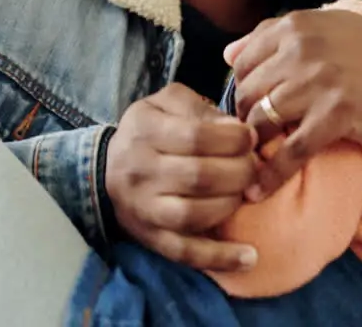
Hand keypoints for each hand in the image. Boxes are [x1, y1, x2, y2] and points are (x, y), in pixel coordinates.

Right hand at [104, 82, 259, 270]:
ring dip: (231, 205)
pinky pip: (184, 252)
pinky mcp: (151, 237)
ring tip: (245, 193)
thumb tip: (235, 130)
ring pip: (194, 214)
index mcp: (144, 131)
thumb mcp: (168, 103)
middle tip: (252, 167)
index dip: (233, 139)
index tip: (249, 138)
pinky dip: (218, 258)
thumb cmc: (150, 130)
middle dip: (240, 171)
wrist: (108, 168)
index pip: (196, 137)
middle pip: (199, 177)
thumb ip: (201, 109)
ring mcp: (144, 208)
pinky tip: (249, 257)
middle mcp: (139, 171)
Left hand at [225, 9, 361, 199]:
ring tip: (248, 161)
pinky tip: (258, 191)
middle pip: (248, 91)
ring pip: (263, 119)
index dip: (240, 89)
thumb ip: (274, 36)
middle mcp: (303, 48)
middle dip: (243, 119)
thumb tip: (227, 53)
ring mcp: (319, 81)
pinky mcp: (336, 115)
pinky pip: (291, 150)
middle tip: (246, 140)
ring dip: (252, 145)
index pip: (244, 62)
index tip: (246, 109)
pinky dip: (271, 175)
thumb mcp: (326, 30)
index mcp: (297, 25)